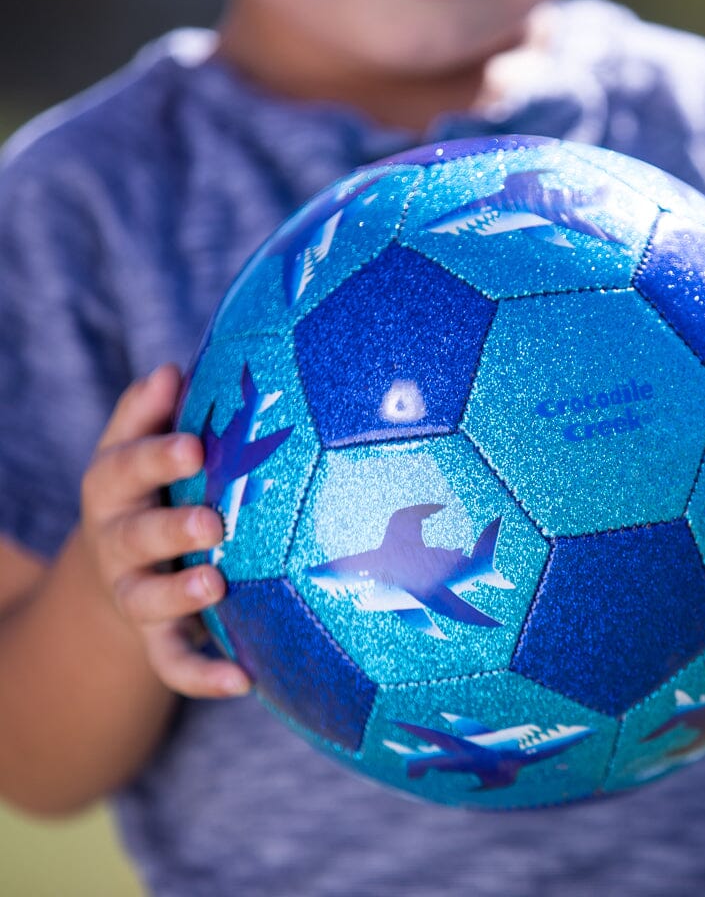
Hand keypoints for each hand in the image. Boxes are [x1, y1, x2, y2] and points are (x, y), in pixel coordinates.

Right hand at [80, 363, 250, 696]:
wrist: (121, 566)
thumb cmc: (150, 488)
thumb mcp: (138, 448)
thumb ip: (150, 413)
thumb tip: (170, 369)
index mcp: (115, 487)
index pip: (124, 467)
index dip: (156, 457)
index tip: (195, 446)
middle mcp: (118, 542)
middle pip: (135, 535)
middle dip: (170, 529)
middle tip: (211, 522)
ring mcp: (135, 592)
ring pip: (148, 600)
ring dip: (180, 595)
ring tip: (216, 586)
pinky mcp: (157, 636)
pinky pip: (174, 662)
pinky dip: (204, 675)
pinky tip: (244, 681)